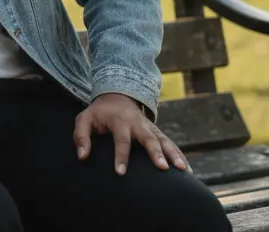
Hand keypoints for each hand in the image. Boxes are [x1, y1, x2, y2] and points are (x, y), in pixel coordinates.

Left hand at [74, 93, 188, 175]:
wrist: (117, 95)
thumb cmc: (98, 113)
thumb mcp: (84, 119)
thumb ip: (80, 136)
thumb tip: (82, 156)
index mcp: (119, 120)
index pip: (121, 140)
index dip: (120, 156)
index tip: (120, 173)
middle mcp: (138, 123)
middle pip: (149, 138)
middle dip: (156, 153)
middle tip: (163, 168)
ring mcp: (150, 127)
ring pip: (164, 140)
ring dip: (174, 154)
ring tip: (182, 170)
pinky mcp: (157, 131)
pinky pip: (170, 143)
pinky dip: (180, 155)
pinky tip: (188, 170)